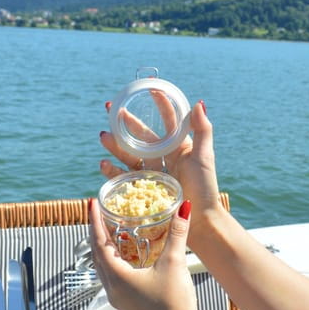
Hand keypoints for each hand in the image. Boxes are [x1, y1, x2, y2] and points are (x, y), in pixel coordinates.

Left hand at [88, 196, 198, 309]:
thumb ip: (177, 233)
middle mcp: (113, 289)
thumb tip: (183, 210)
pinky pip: (115, 279)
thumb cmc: (173, 305)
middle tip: (101, 216)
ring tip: (113, 234)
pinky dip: (116, 263)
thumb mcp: (174, 263)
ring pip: (105, 268)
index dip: (95, 221)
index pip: (98, 243)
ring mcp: (120, 299)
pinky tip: (128, 259)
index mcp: (117, 278)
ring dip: (106, 249)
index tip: (92, 205)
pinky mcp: (129, 304)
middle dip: (98, 233)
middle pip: (98, 255)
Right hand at [99, 94, 223, 242]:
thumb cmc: (205, 188)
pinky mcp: (144, 189)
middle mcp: (164, 157)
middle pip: (141, 136)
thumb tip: (198, 103)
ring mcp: (152, 172)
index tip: (150, 88)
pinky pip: (124, 177)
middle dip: (126, 123)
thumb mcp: (204, 157)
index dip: (160, 104)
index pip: (168, 120)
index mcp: (179, 146)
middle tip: (111, 109)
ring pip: (129, 154)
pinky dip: (112, 171)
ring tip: (103, 136)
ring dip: (115, 145)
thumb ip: (202, 130)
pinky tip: (103, 164)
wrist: (199, 221)